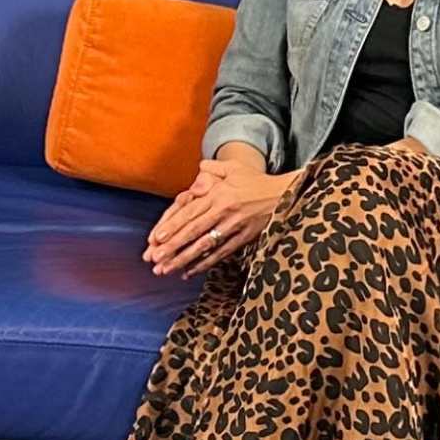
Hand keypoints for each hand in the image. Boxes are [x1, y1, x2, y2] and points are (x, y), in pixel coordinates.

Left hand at [145, 149, 294, 276]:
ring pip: (204, 246)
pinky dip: (204, 264)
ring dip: (183, 259)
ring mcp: (234, 227)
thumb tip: (199, 167)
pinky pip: (220, 254)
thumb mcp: (235, 168)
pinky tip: (189, 272)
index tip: (155, 239)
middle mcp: (224, 212)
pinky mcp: (243, 238)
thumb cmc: (256, 181)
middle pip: (193, 232)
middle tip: (154, 259)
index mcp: (218, 195)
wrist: (285, 194)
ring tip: (165, 270)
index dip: (172, 227)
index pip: (190, 213)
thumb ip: (214, 167)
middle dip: (172, 247)